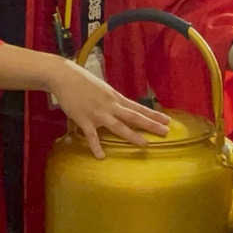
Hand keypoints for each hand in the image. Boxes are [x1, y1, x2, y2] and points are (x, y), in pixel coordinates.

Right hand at [51, 59, 169, 158]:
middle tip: (166, 131)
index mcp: (115, 97)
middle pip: (134, 117)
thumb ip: (112, 100)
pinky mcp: (84, 119)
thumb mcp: (102, 89)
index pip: (138, 107)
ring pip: (119, 126)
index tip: (167, 120)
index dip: (153, 114)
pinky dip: (96, 146)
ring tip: (145, 144)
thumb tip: (121, 108)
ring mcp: (98, 113)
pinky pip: (92, 136)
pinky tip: (101, 156)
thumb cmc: (83, 82)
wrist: (64, 76)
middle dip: (151, 125)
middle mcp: (110, 105)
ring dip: (132, 135)